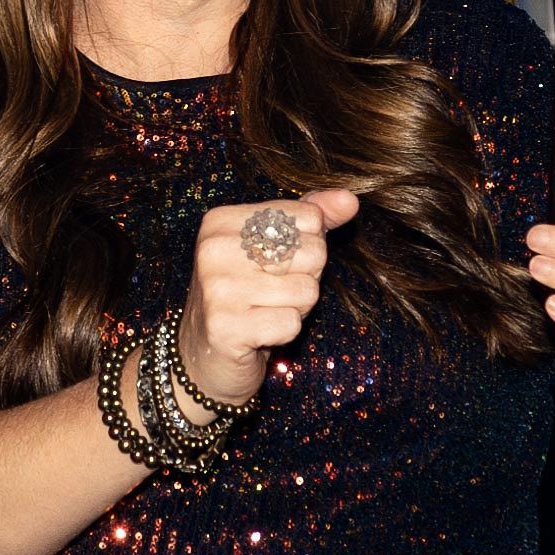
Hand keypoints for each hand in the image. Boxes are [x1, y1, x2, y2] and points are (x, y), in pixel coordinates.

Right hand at [179, 188, 360, 406]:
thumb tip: (349, 199)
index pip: (308, 217)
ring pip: (307, 290)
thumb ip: (311, 218)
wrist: (204, 355)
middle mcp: (214, 249)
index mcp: (222, 221)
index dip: (307, 246)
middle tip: (270, 294)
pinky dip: (284, 332)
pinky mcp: (226, 327)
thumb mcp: (274, 248)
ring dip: (296, 308)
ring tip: (264, 312)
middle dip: (305, 279)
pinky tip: (259, 334)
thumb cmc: (246, 296)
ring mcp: (217, 288)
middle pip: (312, 252)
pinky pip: (292, 323)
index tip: (274, 266)